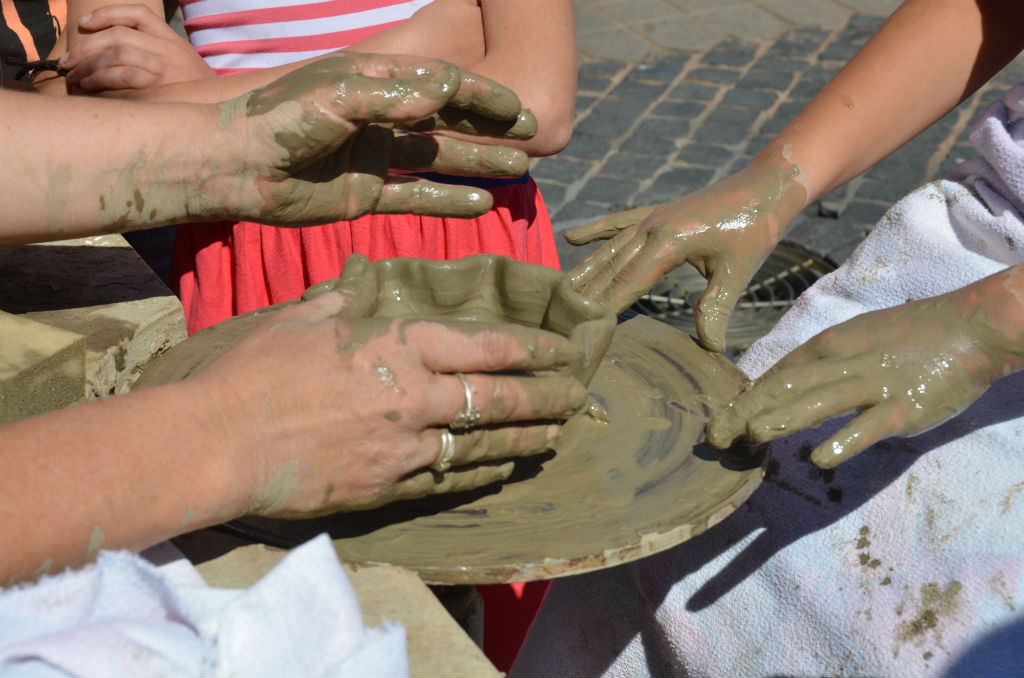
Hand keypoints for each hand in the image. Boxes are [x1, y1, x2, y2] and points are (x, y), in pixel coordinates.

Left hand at [62, 4, 215, 92]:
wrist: (224, 115)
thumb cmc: (197, 95)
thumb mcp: (183, 65)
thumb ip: (156, 55)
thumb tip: (111, 56)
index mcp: (173, 41)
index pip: (139, 15)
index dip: (108, 14)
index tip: (85, 24)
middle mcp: (169, 51)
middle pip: (119, 36)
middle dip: (86, 46)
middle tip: (67, 61)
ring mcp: (166, 70)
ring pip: (118, 54)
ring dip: (89, 64)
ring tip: (74, 76)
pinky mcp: (161, 89)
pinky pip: (124, 77)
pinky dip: (101, 79)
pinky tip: (90, 86)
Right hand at [193, 290, 587, 517]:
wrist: (221, 443)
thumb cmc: (257, 372)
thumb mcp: (303, 318)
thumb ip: (344, 301)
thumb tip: (360, 283)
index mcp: (399, 345)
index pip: (485, 346)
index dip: (531, 349)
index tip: (561, 350)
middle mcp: (415, 396)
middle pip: (500, 398)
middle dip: (547, 396)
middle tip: (577, 395)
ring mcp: (406, 446)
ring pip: (485, 443)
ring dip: (527, 437)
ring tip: (557, 434)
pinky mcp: (389, 486)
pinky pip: (452, 479)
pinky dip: (485, 473)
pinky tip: (507, 469)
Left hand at [207, 52, 535, 223]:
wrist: (233, 167)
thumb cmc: (280, 120)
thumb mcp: (338, 96)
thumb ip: (394, 95)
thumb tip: (449, 89)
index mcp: (374, 83)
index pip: (440, 85)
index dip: (481, 95)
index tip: (518, 106)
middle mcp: (379, 118)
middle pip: (447, 122)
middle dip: (489, 128)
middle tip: (532, 135)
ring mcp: (374, 158)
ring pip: (438, 160)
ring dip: (477, 163)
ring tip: (519, 169)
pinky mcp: (364, 195)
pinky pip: (416, 198)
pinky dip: (448, 201)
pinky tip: (482, 204)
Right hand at [566, 156, 806, 351]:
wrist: (766, 186)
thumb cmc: (754, 229)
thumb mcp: (737, 272)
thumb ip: (716, 309)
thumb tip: (709, 348)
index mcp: (668, 242)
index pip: (626, 284)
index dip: (603, 308)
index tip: (581, 330)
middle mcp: (651, 228)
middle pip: (610, 268)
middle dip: (584, 295)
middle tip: (560, 321)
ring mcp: (652, 218)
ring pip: (609, 249)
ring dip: (584, 270)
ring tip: (559, 290)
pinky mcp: (658, 213)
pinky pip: (619, 224)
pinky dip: (596, 231)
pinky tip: (573, 238)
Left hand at [707, 267, 1023, 467]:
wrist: (971, 326)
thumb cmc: (910, 335)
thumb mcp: (856, 337)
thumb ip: (822, 361)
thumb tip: (785, 382)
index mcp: (829, 344)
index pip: (777, 372)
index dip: (745, 397)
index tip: (720, 421)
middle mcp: (843, 362)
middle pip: (786, 386)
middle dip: (746, 411)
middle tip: (715, 437)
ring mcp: (873, 384)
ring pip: (819, 400)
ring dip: (782, 417)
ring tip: (750, 435)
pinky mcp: (904, 406)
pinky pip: (869, 425)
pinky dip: (844, 440)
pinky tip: (819, 459)